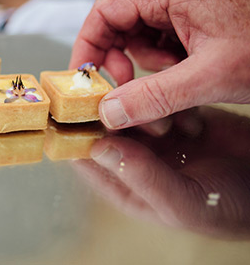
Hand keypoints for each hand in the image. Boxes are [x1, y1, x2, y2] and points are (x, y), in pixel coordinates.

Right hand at [70, 0, 249, 128]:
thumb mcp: (208, 76)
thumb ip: (154, 95)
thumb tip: (108, 112)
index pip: (105, 12)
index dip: (88, 46)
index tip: (84, 78)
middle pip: (119, 27)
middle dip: (121, 63)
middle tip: (128, 91)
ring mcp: (183, 8)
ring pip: (139, 41)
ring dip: (147, 70)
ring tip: (176, 87)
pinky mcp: (194, 25)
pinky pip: (162, 47)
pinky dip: (165, 69)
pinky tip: (189, 81)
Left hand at [72, 107, 249, 237]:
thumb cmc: (229, 208)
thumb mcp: (185, 202)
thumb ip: (142, 176)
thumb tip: (98, 148)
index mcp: (125, 184)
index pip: (86, 157)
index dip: (76, 134)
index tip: (75, 112)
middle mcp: (134, 157)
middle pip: (104, 124)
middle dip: (115, 114)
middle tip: (128, 107)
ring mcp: (156, 134)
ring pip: (130, 105)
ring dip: (147, 108)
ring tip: (173, 126)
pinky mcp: (178, 114)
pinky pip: (160, 95)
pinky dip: (173, 101)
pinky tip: (196, 123)